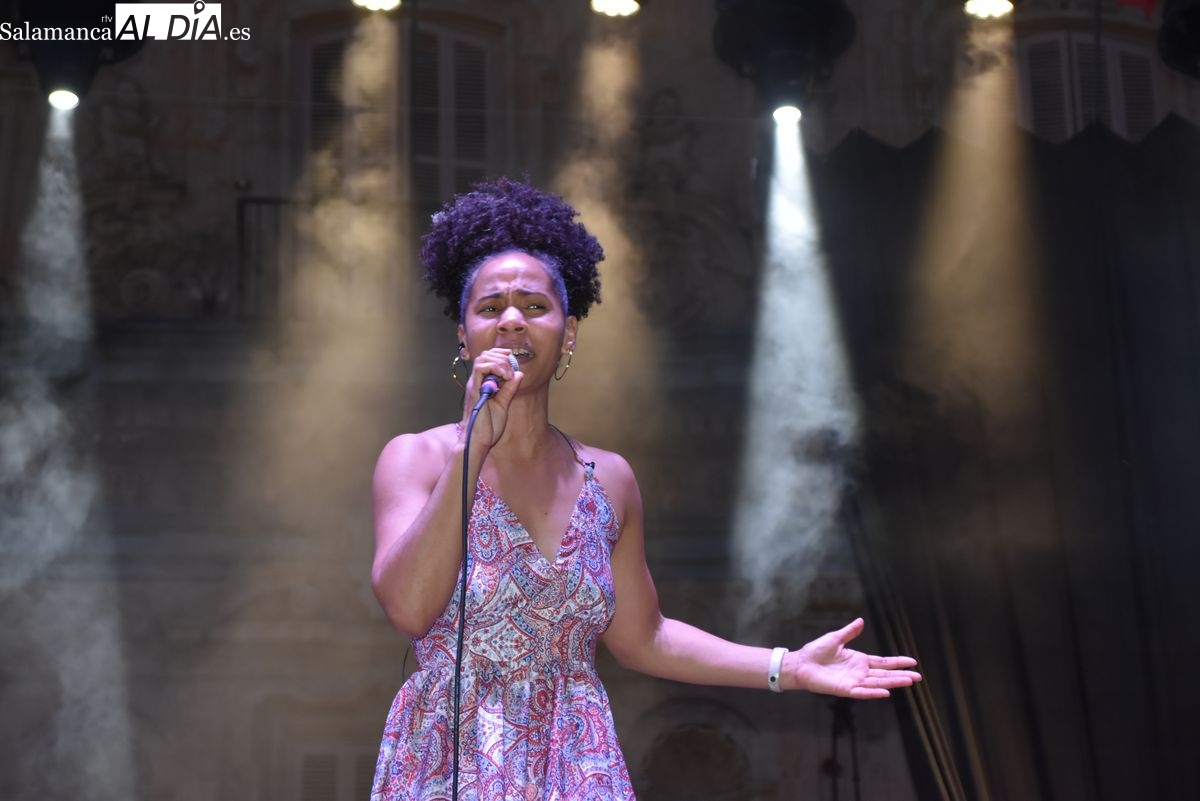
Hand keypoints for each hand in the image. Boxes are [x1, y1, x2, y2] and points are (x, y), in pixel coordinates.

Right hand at [460, 347, 522, 448]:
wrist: (479, 440)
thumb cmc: (488, 427)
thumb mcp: (504, 404)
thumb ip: (510, 389)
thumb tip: (519, 374)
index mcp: (482, 384)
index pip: (488, 359)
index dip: (500, 355)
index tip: (512, 358)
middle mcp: (476, 382)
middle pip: (485, 355)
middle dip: (501, 356)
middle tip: (512, 370)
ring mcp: (474, 385)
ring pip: (482, 358)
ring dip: (499, 362)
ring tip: (508, 375)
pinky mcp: (474, 390)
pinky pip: (480, 369)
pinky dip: (495, 367)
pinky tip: (505, 377)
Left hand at [785, 618, 920, 698]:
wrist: (800, 663)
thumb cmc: (815, 652)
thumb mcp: (835, 638)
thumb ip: (849, 632)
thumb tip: (861, 621)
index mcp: (859, 660)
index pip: (883, 662)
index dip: (898, 662)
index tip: (913, 662)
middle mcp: (860, 672)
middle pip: (885, 675)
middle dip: (902, 675)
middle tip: (918, 677)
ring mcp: (854, 682)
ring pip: (878, 683)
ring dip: (893, 683)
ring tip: (909, 682)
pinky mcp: (845, 689)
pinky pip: (862, 692)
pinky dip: (874, 693)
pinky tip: (886, 692)